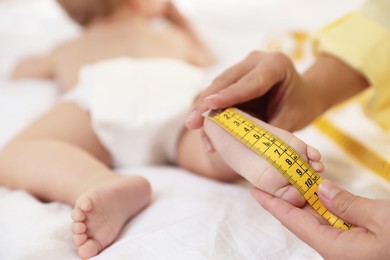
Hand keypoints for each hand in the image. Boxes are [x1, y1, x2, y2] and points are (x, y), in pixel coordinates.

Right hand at [186, 51, 322, 131]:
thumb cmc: (300, 107)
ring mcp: (243, 67)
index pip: (250, 82)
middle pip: (226, 82)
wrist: (303, 95)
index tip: (209, 104)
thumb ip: (267, 130)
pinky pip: (218, 92)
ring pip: (217, 86)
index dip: (228, 95)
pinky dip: (210, 109)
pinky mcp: (234, 77)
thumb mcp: (290, 120)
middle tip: (191, 123)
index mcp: (276, 65)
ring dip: (204, 107)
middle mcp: (256, 61)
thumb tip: (244, 147)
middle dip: (206, 103)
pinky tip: (204, 128)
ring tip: (193, 126)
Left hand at [252, 180, 389, 258]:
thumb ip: (347, 204)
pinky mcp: (360, 245)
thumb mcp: (381, 218)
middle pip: (303, 220)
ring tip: (296, 180)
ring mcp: (348, 250)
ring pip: (320, 221)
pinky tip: (323, 194)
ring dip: (308, 201)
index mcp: (335, 249)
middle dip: (289, 198)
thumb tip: (321, 190)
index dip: (272, 204)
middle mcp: (337, 251)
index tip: (255, 190)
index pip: (293, 221)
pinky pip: (336, 224)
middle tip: (275, 177)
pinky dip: (328, 207)